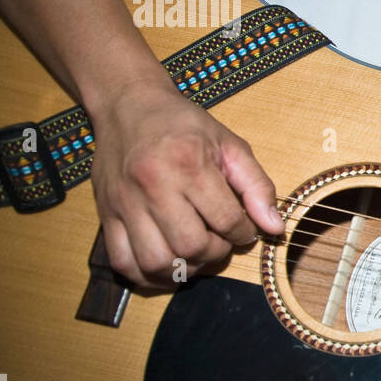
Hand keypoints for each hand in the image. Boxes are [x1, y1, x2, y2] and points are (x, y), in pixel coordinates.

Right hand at [90, 80, 282, 286]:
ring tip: (196, 252)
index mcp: (189, 164)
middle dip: (216, 252)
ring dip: (185, 268)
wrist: (129, 106)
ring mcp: (124, 203)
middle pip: (191, 246)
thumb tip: (274, 228)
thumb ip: (257, 186)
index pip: (226, 220)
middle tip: (220, 239)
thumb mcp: (230, 145)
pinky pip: (123, 263)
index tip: (244, 229)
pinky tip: (168, 262)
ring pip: (156, 261)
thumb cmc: (184, 125)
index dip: (244, 233)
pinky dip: (148, 274)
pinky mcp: (106, 214)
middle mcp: (153, 186)